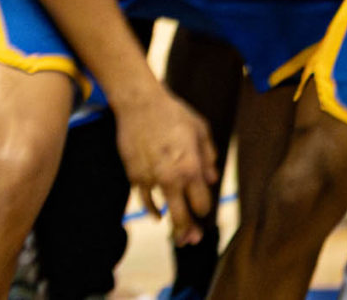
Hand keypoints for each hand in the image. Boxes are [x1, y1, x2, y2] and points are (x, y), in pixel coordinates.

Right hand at [116, 86, 220, 245]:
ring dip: (171, 225)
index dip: (205, 209)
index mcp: (191, 167)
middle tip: (192, 241)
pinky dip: (152, 210)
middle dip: (188, 231)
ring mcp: (151, 180)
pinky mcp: (134, 177)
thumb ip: (208, 157)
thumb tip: (212, 178)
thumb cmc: (175, 114)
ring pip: (163, 211)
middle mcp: (171, 178)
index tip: (206, 211)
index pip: (201, 201)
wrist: (140, 106)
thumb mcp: (201, 131)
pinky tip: (158, 216)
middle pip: (182, 215)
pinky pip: (145, 200)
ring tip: (177, 236)